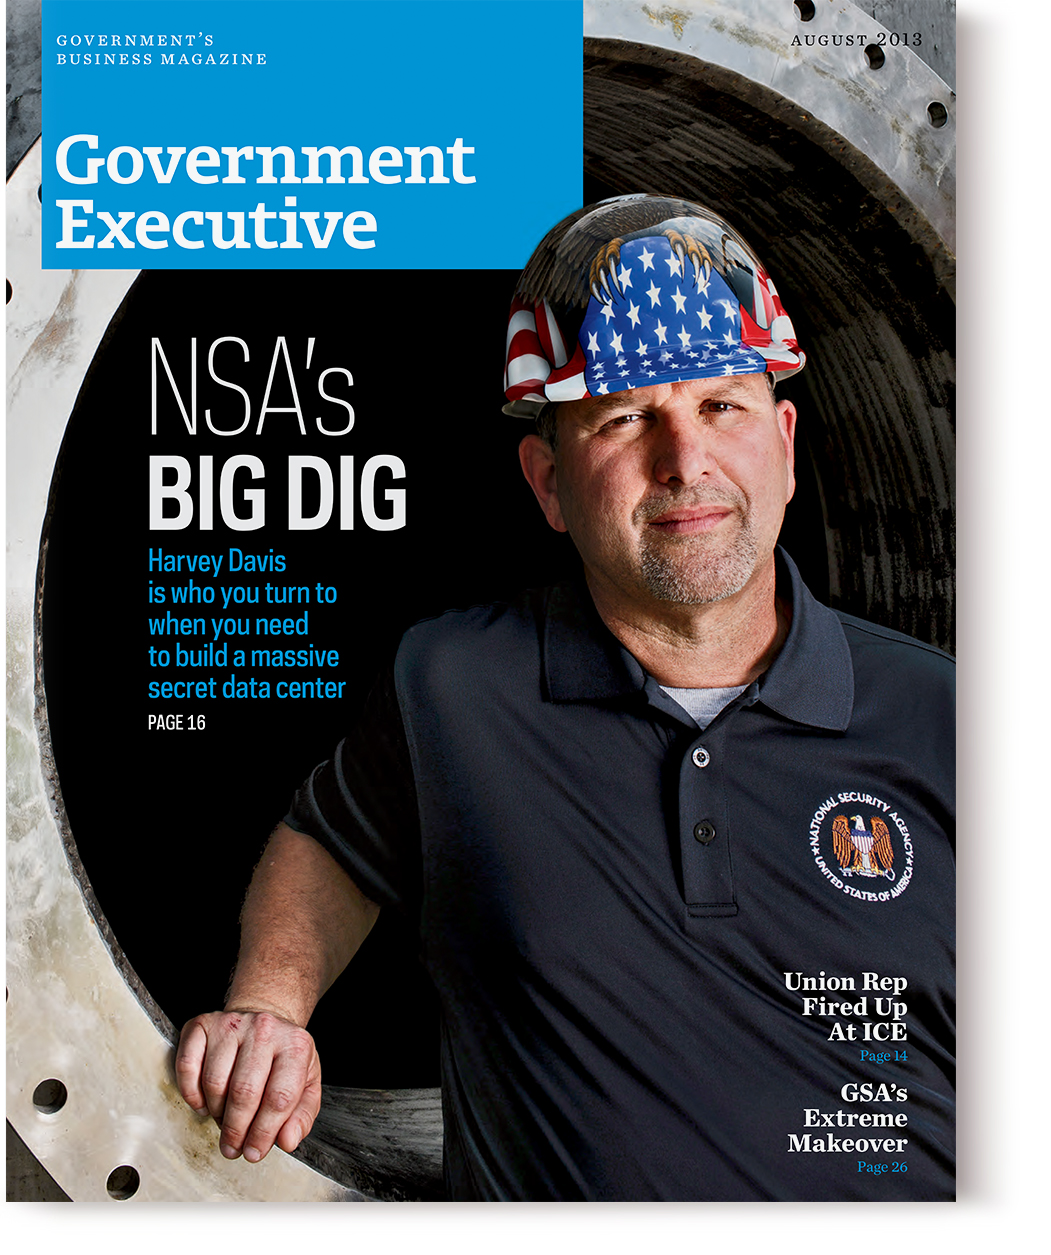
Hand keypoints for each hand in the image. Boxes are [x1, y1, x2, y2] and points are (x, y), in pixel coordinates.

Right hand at [175, 1008, 321, 1161]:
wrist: (264, 1015)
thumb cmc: (283, 1057)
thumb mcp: (306, 1083)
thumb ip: (302, 1115)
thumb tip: (287, 1141)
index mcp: (295, 1046)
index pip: (279, 1098)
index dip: (264, 1133)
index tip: (254, 1153)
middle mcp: (264, 1029)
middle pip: (244, 1092)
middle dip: (236, 1130)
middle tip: (232, 1148)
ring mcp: (232, 1024)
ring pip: (214, 1082)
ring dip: (216, 1112)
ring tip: (224, 1120)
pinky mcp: (203, 1024)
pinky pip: (187, 1066)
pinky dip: (191, 1093)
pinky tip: (205, 1103)